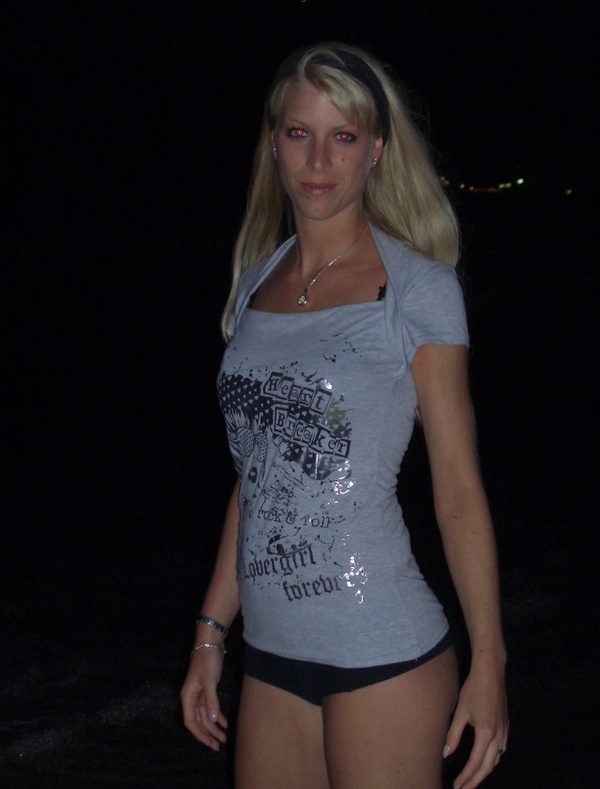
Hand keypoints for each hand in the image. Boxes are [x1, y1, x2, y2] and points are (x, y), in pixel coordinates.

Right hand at [180, 646, 227, 750]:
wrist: (211, 643)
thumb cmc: (208, 661)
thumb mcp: (210, 681)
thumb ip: (211, 701)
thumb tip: (211, 721)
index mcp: (188, 696)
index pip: (191, 721)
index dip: (199, 734)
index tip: (209, 743)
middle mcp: (191, 697)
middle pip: (198, 721)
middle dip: (208, 733)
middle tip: (218, 745)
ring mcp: (199, 693)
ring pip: (205, 715)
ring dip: (213, 726)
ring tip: (224, 737)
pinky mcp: (206, 689)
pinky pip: (210, 706)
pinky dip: (217, 715)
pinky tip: (224, 722)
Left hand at [443, 660, 508, 787]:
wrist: (491, 672)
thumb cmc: (473, 689)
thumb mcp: (461, 711)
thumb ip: (453, 734)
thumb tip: (446, 753)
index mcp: (486, 733)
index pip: (475, 763)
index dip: (466, 777)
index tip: (456, 785)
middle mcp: (498, 736)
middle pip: (488, 767)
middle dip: (475, 780)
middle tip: (463, 788)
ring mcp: (505, 732)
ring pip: (496, 760)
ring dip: (484, 771)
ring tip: (472, 778)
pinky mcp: (506, 726)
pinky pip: (501, 750)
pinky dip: (492, 760)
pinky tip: (485, 760)